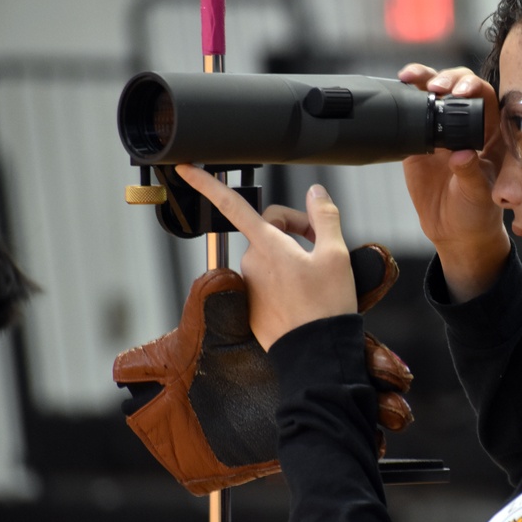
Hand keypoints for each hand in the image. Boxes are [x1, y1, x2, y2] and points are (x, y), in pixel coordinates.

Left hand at [175, 164, 356, 350]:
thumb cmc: (327, 306)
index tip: (185, 168)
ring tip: (317, 276)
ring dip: (291, 256)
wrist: (317, 352)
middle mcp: (252, 263)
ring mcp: (250, 285)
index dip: (207, 184)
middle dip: (294, 229)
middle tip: (321, 244)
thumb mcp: (336, 254)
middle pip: (268, 229)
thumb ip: (325, 216)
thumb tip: (315, 193)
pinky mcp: (253, 306)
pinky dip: (287, 280)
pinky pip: (269, 281)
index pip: (232, 205)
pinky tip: (307, 294)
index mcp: (268, 245)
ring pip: (270, 255)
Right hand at [398, 64, 510, 301]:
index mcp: (491, 133)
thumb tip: (462, 155)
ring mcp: (442, 130)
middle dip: (447, 78)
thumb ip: (472, 174)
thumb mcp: (479, 195)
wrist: (454, 230)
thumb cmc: (478, 211)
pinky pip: (412, 113)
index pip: (486, 97)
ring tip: (410, 77)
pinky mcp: (419, 140)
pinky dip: (405, 98)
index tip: (460, 92)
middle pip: (459, 85)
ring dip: (423, 78)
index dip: (473, 87)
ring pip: (434, 93)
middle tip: (435, 87)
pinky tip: (399, 88)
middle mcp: (468, 125)